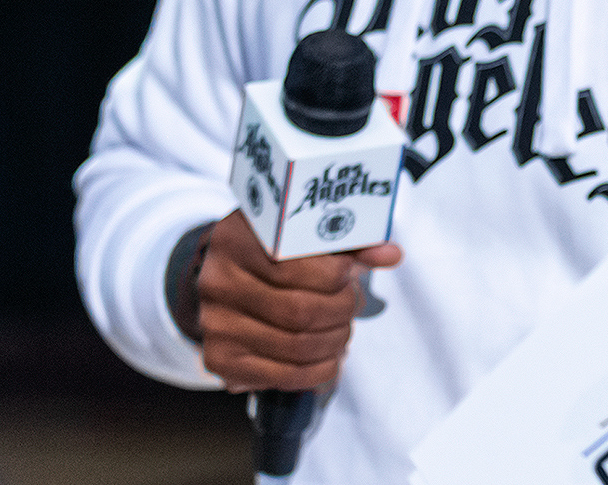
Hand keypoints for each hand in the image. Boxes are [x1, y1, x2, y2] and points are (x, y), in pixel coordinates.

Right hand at [191, 210, 401, 392]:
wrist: (225, 276)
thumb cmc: (273, 250)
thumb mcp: (303, 231)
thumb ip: (348, 240)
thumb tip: (392, 254)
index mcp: (238, 240)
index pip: (300, 267)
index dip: (338, 276)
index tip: (350, 275)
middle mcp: (219, 283)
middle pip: (301, 312)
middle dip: (342, 312)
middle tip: (352, 305)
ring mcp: (215, 324)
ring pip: (296, 347)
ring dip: (335, 342)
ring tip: (343, 329)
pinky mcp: (219, 359)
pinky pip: (282, 377)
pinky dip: (318, 371)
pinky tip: (329, 356)